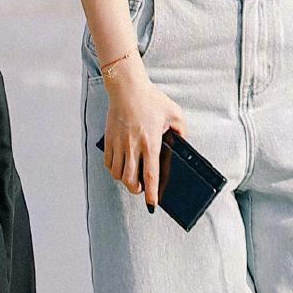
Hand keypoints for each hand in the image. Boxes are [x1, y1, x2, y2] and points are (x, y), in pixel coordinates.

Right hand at [101, 61, 188, 211]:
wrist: (127, 88)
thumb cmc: (151, 99)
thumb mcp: (174, 113)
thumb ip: (181, 130)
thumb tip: (183, 142)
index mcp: (150, 142)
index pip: (150, 175)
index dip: (151, 193)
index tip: (152, 204)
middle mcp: (133, 147)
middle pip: (130, 181)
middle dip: (136, 190)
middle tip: (141, 188)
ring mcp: (119, 144)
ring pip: (117, 175)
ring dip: (125, 180)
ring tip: (132, 177)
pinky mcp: (109, 139)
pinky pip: (108, 163)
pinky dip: (114, 169)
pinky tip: (121, 165)